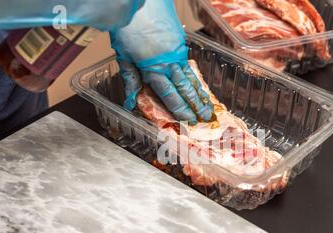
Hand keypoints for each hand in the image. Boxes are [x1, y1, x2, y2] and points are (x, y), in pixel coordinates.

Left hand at [110, 0, 213, 124]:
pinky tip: (197, 84)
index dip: (180, 110)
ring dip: (199, 94)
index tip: (189, 120)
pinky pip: (189, 65)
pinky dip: (195, 78)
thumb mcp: (124, 55)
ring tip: (209, 105)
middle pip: (185, 89)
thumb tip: (130, 101)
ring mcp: (178, 53)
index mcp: (154, 69)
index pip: (170, 96)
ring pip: (191, 78)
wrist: (140, 0)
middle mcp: (170, 64)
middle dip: (196, 106)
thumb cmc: (128, 26)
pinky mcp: (180, 43)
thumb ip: (130, 78)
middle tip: (206, 118)